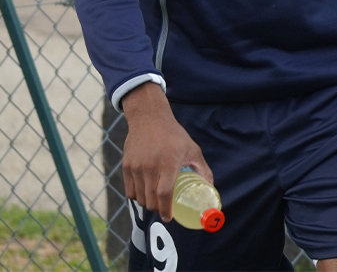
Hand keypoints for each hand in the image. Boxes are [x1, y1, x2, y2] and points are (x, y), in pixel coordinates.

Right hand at [121, 83, 210, 220]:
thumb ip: (201, 169)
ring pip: (139, 197)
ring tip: (156, 200)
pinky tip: (145, 193)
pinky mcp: (126, 166)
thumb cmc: (174, 135)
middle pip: (151, 199)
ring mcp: (136, 167)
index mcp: (168, 163)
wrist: (149, 118)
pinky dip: (137, 196)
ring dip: (148, 203)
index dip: (166, 209)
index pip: (164, 193)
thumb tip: (210, 187)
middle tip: (165, 209)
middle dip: (158, 209)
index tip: (169, 218)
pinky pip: (130, 190)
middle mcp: (150, 166)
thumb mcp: (192, 149)